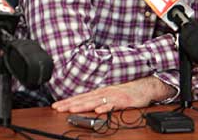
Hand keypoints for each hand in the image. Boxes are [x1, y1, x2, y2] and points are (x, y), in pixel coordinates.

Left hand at [52, 77, 174, 113]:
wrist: (142, 87)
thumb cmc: (123, 92)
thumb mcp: (106, 95)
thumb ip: (94, 100)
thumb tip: (81, 105)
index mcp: (97, 93)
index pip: (78, 98)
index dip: (66, 102)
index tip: (55, 106)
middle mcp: (102, 93)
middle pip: (83, 99)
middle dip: (69, 104)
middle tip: (57, 108)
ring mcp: (111, 97)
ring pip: (94, 102)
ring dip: (82, 106)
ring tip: (71, 110)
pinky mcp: (122, 101)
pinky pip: (112, 105)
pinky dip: (105, 108)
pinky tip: (97, 111)